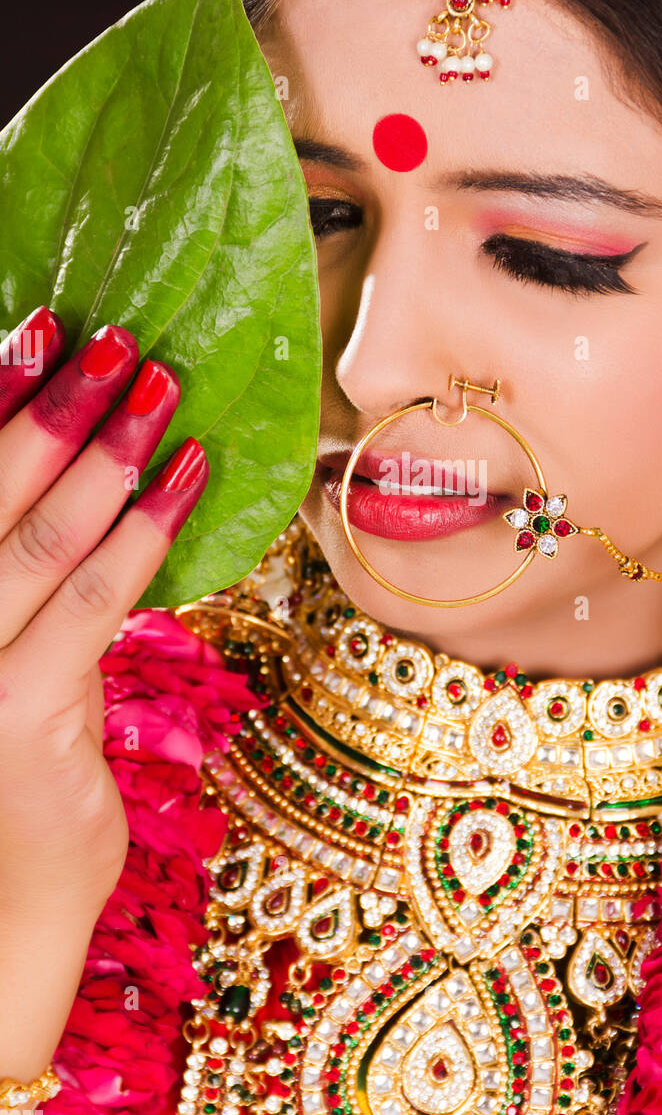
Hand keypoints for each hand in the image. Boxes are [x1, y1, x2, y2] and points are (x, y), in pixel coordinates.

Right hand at [0, 306, 208, 921]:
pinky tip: (190, 476)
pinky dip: (145, 531)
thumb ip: (34, 589)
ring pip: (37, 538)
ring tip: (161, 385)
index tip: (39, 326)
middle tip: (117, 338)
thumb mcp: (12, 671)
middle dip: (52, 406)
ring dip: (108, 452)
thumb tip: (100, 484)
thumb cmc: (9, 788)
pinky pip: (91, 601)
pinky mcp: (19, 717)